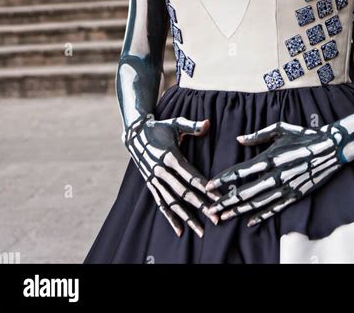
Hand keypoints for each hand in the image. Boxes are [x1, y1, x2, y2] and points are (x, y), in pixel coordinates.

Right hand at [123, 115, 219, 237]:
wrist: (135, 133)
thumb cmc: (160, 127)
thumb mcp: (175, 124)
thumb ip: (192, 126)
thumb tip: (208, 123)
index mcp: (170, 156)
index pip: (191, 176)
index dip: (205, 188)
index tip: (218, 198)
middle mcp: (161, 171)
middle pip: (184, 193)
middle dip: (201, 207)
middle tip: (216, 220)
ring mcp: (155, 180)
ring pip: (173, 202)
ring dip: (187, 217)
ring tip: (201, 231)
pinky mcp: (150, 185)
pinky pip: (161, 203)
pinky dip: (170, 217)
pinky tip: (180, 230)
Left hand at [206, 121, 344, 225]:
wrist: (332, 148)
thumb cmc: (304, 135)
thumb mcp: (280, 128)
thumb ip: (258, 136)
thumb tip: (238, 140)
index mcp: (270, 157)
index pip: (240, 171)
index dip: (223, 180)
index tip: (209, 186)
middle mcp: (276, 175)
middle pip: (245, 192)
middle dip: (225, 201)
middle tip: (210, 209)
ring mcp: (286, 188)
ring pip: (257, 203)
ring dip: (238, 211)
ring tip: (224, 217)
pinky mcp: (295, 195)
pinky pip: (275, 208)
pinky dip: (261, 216)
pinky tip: (249, 222)